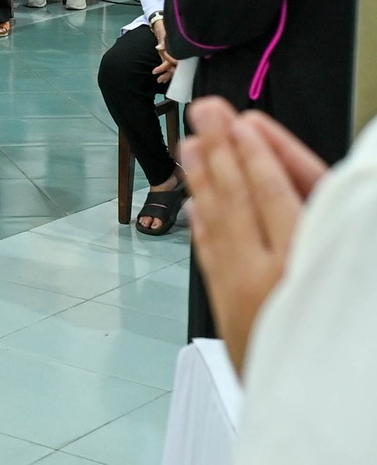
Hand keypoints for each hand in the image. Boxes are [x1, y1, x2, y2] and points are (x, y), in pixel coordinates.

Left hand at [182, 98, 323, 374]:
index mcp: (307, 263)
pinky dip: (203, 228)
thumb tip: (306, 183)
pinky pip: (212, 258)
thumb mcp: (339, 272)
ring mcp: (245, 293)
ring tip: (190, 143)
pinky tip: (193, 204)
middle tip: (205, 111)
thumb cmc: (338, 348)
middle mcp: (272, 275)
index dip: (262, 155)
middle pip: (242, 199)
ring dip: (203, 179)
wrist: (320, 417)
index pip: (281, 194)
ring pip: (220, 222)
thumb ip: (323, 226)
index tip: (247, 123)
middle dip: (223, 151)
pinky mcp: (229, 312)